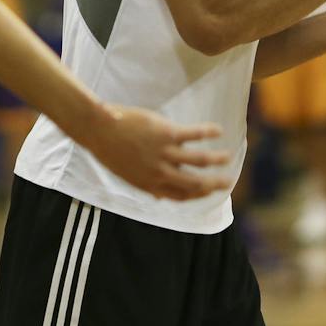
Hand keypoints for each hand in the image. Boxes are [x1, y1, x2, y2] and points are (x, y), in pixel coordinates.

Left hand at [81, 107, 231, 200]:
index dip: (198, 196)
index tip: (209, 191)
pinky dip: (209, 132)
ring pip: (200, 160)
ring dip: (218, 159)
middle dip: (215, 184)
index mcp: (150, 185)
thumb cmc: (110, 149)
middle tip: (227, 182)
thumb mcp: (128, 175)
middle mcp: (160, 172)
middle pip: (196, 183)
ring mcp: (165, 153)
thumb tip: (158, 197)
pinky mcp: (166, 133)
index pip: (181, 197)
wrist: (97, 129)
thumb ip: (147, 184)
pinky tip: (219, 130)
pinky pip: (195, 134)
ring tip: (228, 157)